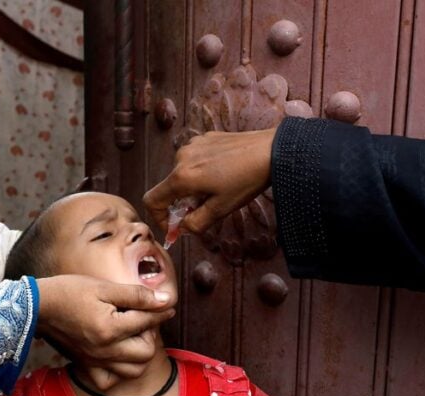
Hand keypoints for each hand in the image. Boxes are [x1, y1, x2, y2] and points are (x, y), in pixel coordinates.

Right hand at [36, 274, 174, 364]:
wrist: (37, 306)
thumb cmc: (70, 291)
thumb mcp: (104, 287)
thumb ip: (137, 295)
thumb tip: (166, 299)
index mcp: (110, 328)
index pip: (148, 321)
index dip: (161, 310)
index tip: (166, 304)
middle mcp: (105, 350)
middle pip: (146, 352)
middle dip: (150, 334)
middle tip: (142, 319)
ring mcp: (95, 361)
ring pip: (134, 371)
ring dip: (139, 354)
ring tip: (133, 337)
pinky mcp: (85, 365)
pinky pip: (109, 381)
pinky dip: (118, 372)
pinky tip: (117, 355)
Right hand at [143, 129, 276, 233]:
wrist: (272, 150)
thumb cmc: (247, 181)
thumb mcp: (221, 209)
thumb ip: (195, 223)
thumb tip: (182, 228)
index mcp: (182, 178)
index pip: (152, 200)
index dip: (158, 218)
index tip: (174, 226)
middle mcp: (181, 158)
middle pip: (170, 187)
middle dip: (182, 203)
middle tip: (206, 209)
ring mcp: (192, 145)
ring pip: (183, 173)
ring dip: (193, 186)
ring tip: (220, 188)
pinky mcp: (205, 138)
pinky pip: (195, 160)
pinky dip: (202, 171)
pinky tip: (225, 172)